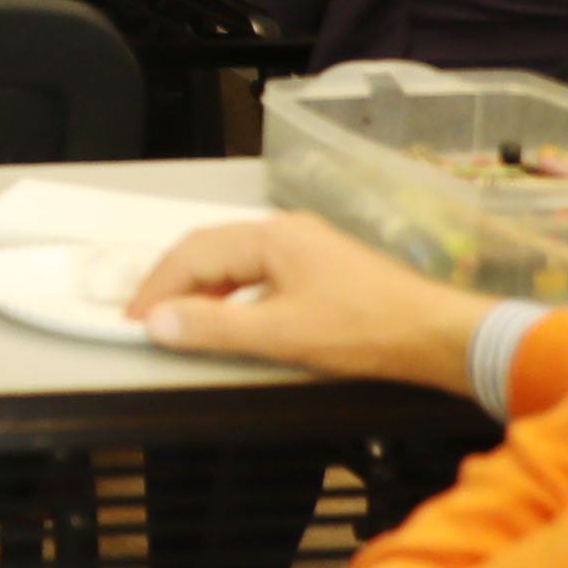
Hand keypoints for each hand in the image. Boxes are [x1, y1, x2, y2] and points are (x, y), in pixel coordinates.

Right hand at [126, 212, 485, 389]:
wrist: (434, 335)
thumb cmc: (364, 331)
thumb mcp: (280, 334)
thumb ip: (213, 327)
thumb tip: (158, 322)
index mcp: (271, 238)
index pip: (194, 255)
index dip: (157, 289)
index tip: (134, 321)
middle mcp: (284, 231)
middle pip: (209, 249)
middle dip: (171, 283)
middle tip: (146, 319)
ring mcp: (304, 246)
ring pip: (232, 259)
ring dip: (199, 288)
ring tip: (179, 320)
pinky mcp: (319, 267)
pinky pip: (256, 270)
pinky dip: (228, 292)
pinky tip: (228, 316)